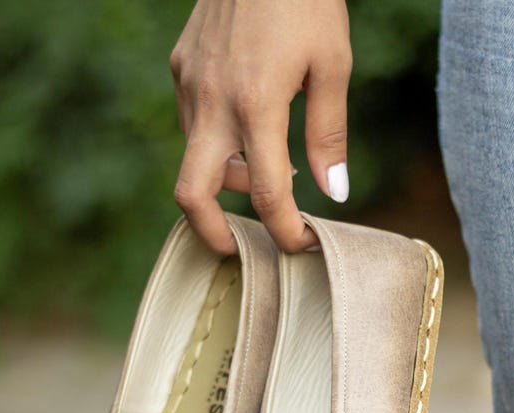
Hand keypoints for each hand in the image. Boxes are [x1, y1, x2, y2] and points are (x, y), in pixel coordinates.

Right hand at [170, 0, 351, 253]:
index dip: (285, 231)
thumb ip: (329, 135)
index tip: (301, 244)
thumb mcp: (332, 64)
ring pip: (196, 160)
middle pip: (192, 195)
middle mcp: (213, 100)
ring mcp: (189, 84)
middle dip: (213, 233)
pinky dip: (218, 144)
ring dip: (227, 179)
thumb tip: (333, 193)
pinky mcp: (181, 68)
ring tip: (265, 168)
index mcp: (257, 103)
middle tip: (238, 247)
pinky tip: (247, 124)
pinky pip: (194, 126)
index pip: (268, 195)